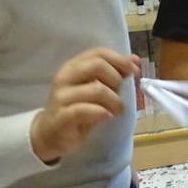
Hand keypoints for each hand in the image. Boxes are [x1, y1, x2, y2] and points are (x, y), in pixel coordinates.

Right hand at [31, 48, 140, 163]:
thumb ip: (114, 74)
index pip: (99, 53)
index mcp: (74, 66)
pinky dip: (101, 113)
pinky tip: (107, 117)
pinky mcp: (61, 116)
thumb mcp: (97, 89)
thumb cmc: (78, 109)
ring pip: (96, 89)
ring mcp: (61, 97)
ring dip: (114, 101)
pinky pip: (84, 110)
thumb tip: (135, 60)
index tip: (134, 71)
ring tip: (116, 111)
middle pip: (98, 65)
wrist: (51, 134)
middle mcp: (65, 77)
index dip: (120, 60)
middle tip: (119, 95)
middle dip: (116, 79)